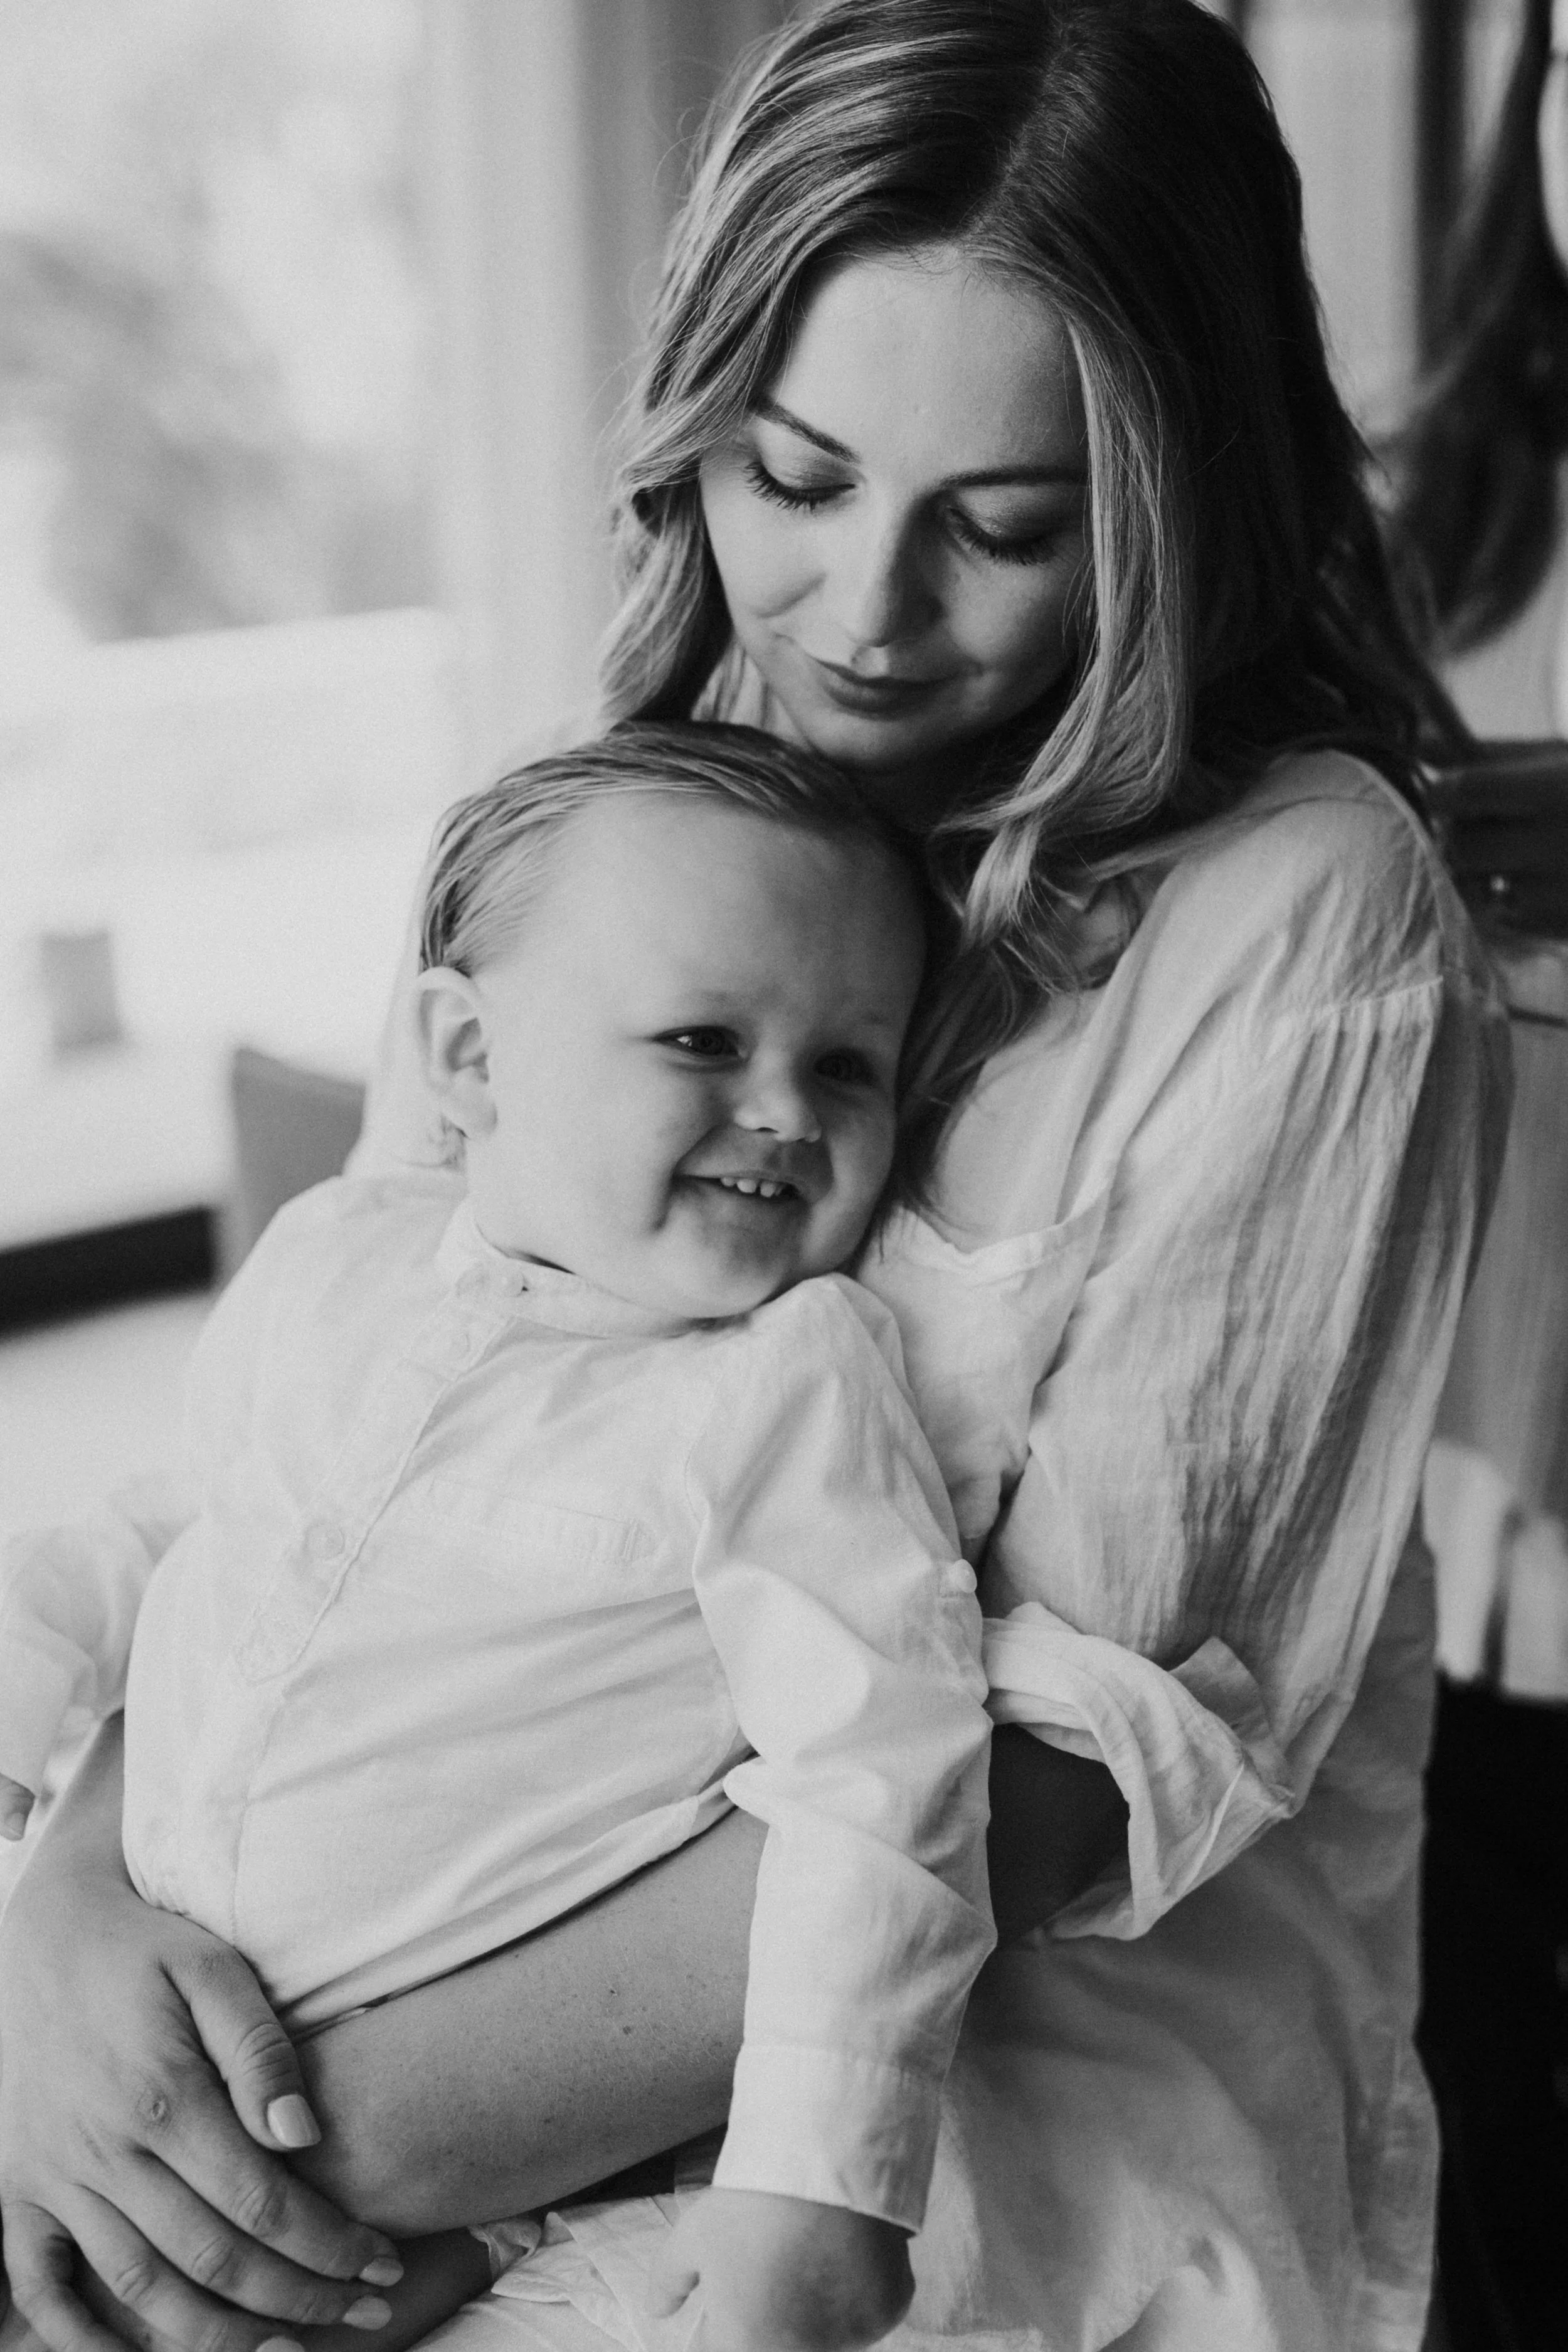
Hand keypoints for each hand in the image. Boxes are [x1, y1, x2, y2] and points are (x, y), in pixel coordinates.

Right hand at [0, 1721, 402, 2351]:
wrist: (45, 1930)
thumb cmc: (146, 1947)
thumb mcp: (214, 1969)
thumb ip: (261, 2050)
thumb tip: (304, 2134)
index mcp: (162, 2097)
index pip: (261, 2203)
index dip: (328, 2245)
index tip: (382, 2261)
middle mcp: (105, 2151)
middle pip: (213, 2261)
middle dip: (298, 2298)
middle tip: (366, 2311)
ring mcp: (55, 2177)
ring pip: (140, 2291)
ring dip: (216, 2337)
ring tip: (286, 2346)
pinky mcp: (17, 2189)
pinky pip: (41, 2288)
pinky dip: (85, 2339)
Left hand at [645, 2189, 913, 2351]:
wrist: (825, 2159)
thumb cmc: (751, 2202)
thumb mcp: (693, 2235)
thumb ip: (668, 2281)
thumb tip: (658, 2312)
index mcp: (747, 2347)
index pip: (724, 2351)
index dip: (723, 2327)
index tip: (733, 2295)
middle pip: (778, 2345)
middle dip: (771, 2317)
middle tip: (775, 2265)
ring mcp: (849, 2338)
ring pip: (826, 2334)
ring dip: (815, 2309)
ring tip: (811, 2248)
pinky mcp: (887, 2311)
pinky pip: (866, 2313)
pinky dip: (857, 2291)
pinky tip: (846, 2248)